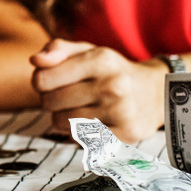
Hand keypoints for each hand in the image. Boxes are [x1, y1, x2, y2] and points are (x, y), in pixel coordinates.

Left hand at [31, 39, 165, 142]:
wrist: (155, 92)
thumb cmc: (109, 70)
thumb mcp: (87, 51)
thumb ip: (57, 50)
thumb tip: (35, 60)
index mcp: (100, 60)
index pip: (42, 79)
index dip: (40, 81)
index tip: (50, 81)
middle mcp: (112, 85)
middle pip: (49, 102)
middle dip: (51, 99)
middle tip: (67, 96)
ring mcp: (121, 111)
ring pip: (61, 123)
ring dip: (62, 118)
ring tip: (78, 108)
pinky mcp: (125, 134)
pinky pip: (79, 139)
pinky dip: (78, 133)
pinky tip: (91, 121)